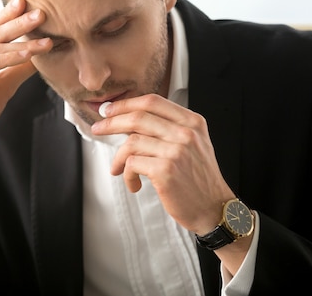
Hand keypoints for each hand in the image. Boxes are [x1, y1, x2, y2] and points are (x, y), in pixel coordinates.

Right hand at [0, 0, 51, 214]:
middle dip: (18, 20)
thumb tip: (39, 55)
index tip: (28, 3)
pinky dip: (12, 56)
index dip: (8, 15)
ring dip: (20, 38)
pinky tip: (30, 53)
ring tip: (43, 32)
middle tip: (41, 11)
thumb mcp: (2, 86)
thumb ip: (17, 69)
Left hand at [91, 94, 234, 235]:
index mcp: (192, 122)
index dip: (126, 104)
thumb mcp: (193, 144)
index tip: (110, 110)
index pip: (153, 101)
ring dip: (118, 158)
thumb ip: (169, 128)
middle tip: (98, 129)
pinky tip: (134, 184)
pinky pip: (132, 164)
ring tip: (118, 169)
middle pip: (138, 117)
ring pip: (131, 142)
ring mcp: (176, 151)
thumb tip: (130, 120)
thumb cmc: (198, 178)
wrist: (213, 209)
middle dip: (112, 123)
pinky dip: (127, 175)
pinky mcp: (165, 171)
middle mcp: (186, 133)